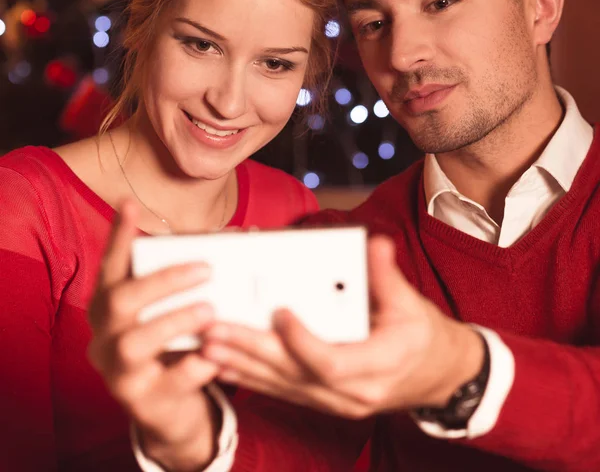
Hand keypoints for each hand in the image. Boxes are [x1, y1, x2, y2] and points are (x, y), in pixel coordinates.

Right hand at [88, 200, 220, 470]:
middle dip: (163, 282)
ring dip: (175, 321)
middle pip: (118, 302)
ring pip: (134, 343)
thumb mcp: (174, 311)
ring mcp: (118, 372)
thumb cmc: (176, 345)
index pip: (109, 267)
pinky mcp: (142, 402)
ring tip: (210, 310)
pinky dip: (192, 368)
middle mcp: (105, 337)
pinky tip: (213, 357)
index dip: (118, 236)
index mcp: (111, 308)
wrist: (170, 409)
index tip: (130, 203)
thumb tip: (240, 235)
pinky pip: (165, 385)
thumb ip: (191, 280)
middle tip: (205, 270)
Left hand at [202, 235, 483, 419]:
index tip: (278, 313)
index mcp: (378, 366)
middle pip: (294, 375)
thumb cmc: (425, 338)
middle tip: (215, 331)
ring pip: (282, 386)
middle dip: (251, 352)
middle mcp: (353, 392)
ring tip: (207, 348)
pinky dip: (253, 379)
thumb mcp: (412, 304)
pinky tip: (226, 367)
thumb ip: (387, 276)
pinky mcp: (325, 399)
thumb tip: (376, 244)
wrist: (439, 376)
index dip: (302, 341)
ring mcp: (337, 402)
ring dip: (243, 367)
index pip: (331, 362)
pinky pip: (284, 391)